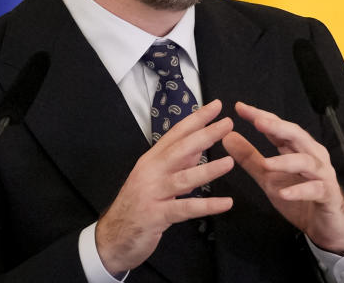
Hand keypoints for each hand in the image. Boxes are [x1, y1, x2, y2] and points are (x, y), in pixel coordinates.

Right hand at [95, 99, 234, 275]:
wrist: (113, 238)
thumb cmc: (138, 204)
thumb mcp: (156, 177)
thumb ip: (178, 162)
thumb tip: (200, 144)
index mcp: (152, 159)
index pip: (176, 134)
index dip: (196, 119)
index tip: (216, 106)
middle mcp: (151, 172)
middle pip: (180, 149)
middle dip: (205, 135)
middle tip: (228, 124)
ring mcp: (153, 193)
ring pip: (183, 178)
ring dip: (208, 170)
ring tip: (230, 162)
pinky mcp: (156, 215)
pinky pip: (185, 209)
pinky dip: (207, 206)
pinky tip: (226, 203)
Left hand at [221, 101, 343, 253]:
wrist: (324, 225)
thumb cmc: (299, 198)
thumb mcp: (268, 177)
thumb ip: (250, 157)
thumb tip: (228, 137)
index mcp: (297, 148)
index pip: (279, 127)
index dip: (261, 116)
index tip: (240, 108)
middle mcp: (312, 156)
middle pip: (296, 136)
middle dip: (278, 127)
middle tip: (258, 122)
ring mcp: (322, 174)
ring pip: (306, 162)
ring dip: (286, 161)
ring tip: (267, 164)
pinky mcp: (327, 194)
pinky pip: (315, 190)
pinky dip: (299, 190)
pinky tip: (284, 193)